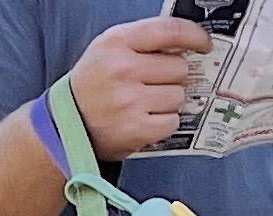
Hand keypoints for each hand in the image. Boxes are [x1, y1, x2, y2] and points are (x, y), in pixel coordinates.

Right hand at [69, 13, 214, 161]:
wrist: (68, 121)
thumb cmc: (94, 84)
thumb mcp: (109, 48)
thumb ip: (143, 41)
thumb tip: (184, 43)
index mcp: (118, 42)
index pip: (169, 31)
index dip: (194, 36)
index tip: (203, 44)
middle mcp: (124, 68)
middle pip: (179, 67)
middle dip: (173, 76)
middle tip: (154, 83)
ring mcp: (131, 100)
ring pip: (178, 96)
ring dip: (169, 100)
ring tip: (146, 102)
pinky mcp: (137, 128)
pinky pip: (172, 121)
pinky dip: (164, 122)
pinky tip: (147, 118)